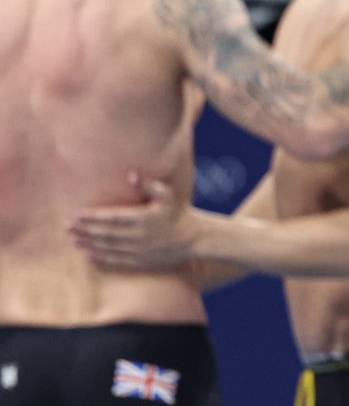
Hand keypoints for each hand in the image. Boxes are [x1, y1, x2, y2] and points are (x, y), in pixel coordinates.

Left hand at [68, 174, 196, 269]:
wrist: (193, 238)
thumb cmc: (178, 212)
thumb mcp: (167, 195)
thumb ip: (148, 184)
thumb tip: (131, 175)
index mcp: (143, 218)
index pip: (111, 217)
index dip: (92, 217)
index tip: (76, 215)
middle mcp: (139, 236)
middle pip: (105, 233)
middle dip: (85, 230)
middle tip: (68, 227)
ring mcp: (138, 250)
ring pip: (107, 247)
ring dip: (88, 243)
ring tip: (73, 239)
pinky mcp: (140, 261)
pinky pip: (115, 259)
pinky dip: (99, 257)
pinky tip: (88, 253)